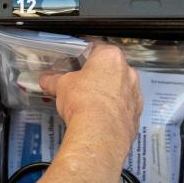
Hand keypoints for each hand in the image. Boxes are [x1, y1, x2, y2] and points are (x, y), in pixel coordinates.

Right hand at [40, 44, 142, 159]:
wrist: (99, 133)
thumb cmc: (85, 103)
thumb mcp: (62, 86)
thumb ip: (54, 80)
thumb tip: (48, 81)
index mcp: (111, 57)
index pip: (98, 49)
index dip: (85, 56)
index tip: (78, 62)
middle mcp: (127, 73)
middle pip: (111, 70)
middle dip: (98, 77)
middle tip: (83, 85)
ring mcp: (134, 94)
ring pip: (120, 89)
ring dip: (108, 94)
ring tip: (91, 104)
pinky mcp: (136, 114)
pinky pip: (124, 108)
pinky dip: (114, 112)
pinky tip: (101, 118)